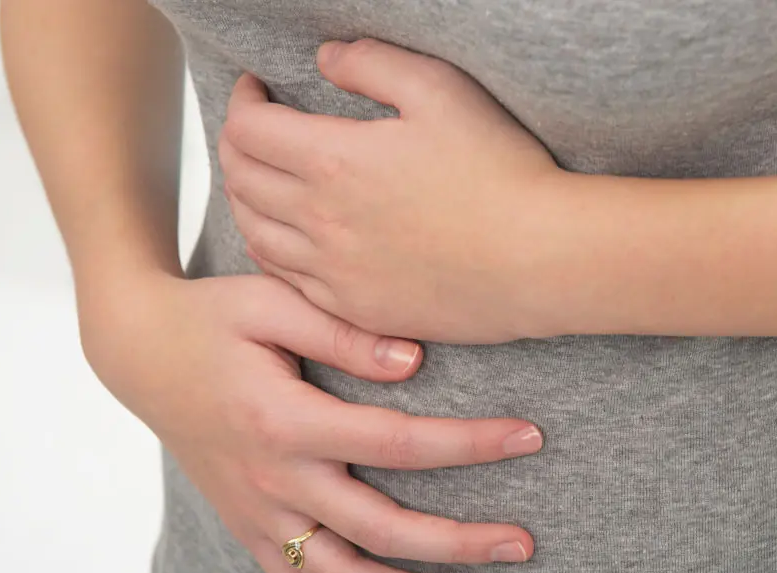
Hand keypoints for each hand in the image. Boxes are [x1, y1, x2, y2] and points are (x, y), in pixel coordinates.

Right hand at [80, 272, 541, 572]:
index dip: (469, 445)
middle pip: (380, 529)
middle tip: (522, 545)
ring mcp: (257, 512)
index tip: (529, 438)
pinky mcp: (247, 526)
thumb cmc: (211, 318)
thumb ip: (343, 334)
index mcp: (285, 420)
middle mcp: (273, 478)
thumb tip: (416, 362)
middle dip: (458, 542)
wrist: (139, 352)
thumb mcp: (270, 302)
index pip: (397, 443)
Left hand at [219, 39, 563, 343]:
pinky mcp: (356, 308)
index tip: (257, 90)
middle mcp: (321, 221)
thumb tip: (326, 59)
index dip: (242, 101)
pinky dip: (272, 251)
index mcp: (333, 161)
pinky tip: (286, 238)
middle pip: (241, 179)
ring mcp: (335, 272)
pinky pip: (287, 280)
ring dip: (247, 198)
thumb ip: (372, 64)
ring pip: (255, 232)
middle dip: (237, 144)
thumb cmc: (501, 174)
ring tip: (263, 181)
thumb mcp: (441, 90)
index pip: (249, 128)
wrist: (539, 260)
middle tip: (255, 130)